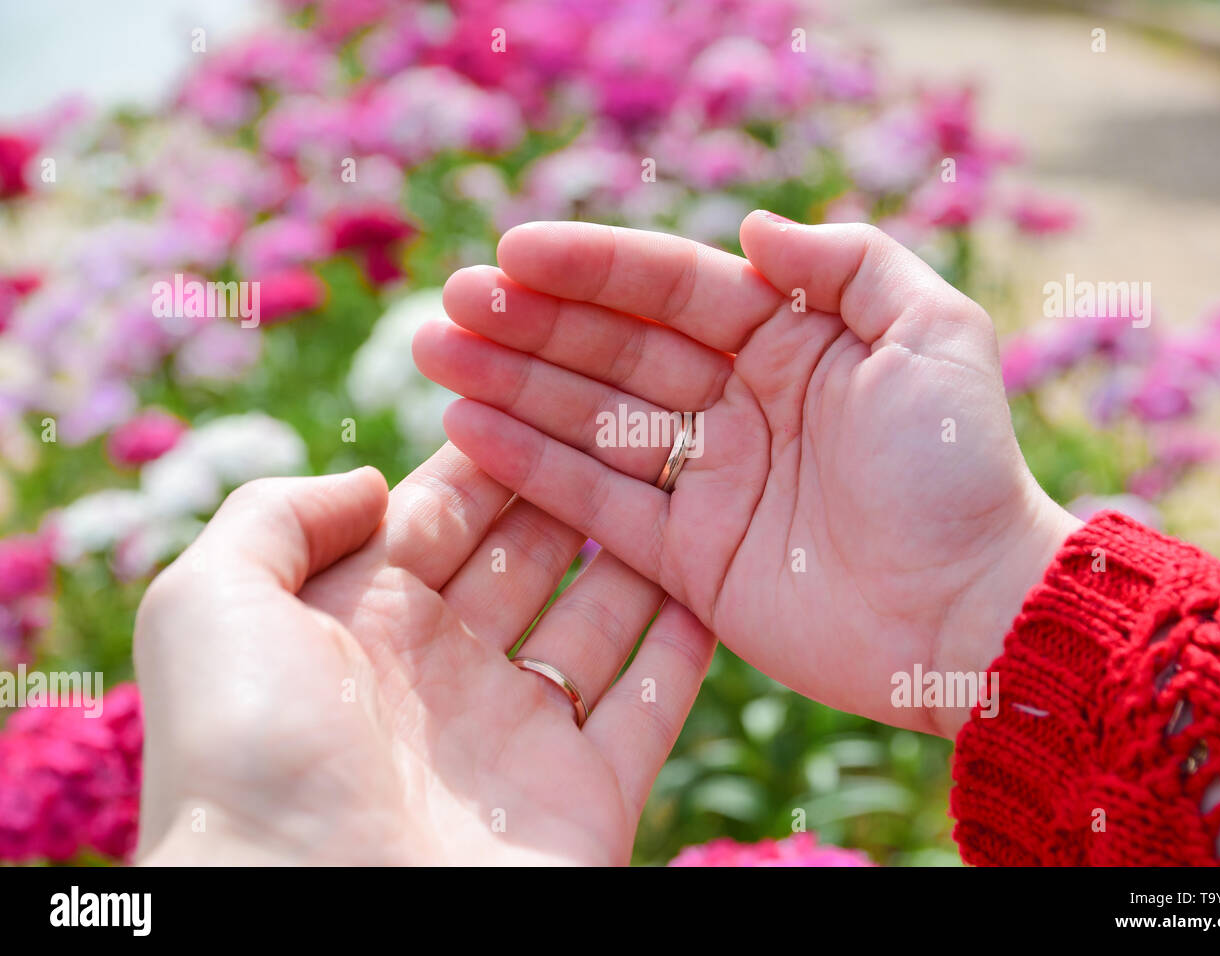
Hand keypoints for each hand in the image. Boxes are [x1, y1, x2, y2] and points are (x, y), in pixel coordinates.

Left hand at [133, 450, 713, 864]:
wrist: (307, 912)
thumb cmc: (246, 755)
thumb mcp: (211, 603)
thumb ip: (277, 516)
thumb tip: (372, 481)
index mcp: (359, 620)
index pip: (442, 513)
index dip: (492, 453)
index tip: (548, 388)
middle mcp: (442, 672)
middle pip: (526, 558)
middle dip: (573, 490)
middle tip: (633, 421)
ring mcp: (517, 737)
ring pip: (598, 624)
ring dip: (638, 557)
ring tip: (686, 482)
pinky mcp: (585, 797)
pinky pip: (650, 710)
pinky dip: (684, 653)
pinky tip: (711, 585)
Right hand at [413, 213, 1079, 738]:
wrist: (975, 615)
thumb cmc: (960, 469)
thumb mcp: (934, 335)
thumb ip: (850, 265)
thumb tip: (750, 227)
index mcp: (792, 343)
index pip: (676, 288)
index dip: (596, 267)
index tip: (515, 250)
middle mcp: (742, 403)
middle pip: (618, 349)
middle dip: (533, 323)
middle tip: (450, 303)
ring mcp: (710, 481)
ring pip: (593, 421)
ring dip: (513, 387)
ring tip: (437, 355)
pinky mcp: (689, 558)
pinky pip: (598, 505)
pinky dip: (533, 470)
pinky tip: (467, 431)